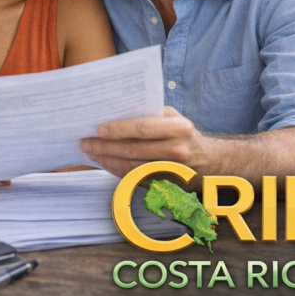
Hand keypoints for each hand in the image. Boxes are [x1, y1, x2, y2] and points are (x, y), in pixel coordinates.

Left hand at [79, 106, 211, 177]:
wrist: (209, 160)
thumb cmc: (183, 134)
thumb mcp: (174, 117)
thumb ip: (150, 113)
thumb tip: (115, 112)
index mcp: (179, 128)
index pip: (143, 128)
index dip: (119, 129)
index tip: (98, 129)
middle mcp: (176, 150)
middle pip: (133, 149)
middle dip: (105, 147)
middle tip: (85, 143)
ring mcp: (170, 170)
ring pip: (131, 167)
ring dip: (107, 160)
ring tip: (91, 153)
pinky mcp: (165, 184)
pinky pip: (135, 178)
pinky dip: (116, 170)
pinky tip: (104, 163)